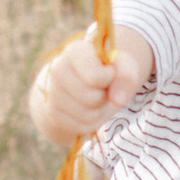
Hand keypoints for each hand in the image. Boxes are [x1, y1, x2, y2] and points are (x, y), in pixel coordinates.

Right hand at [29, 25, 154, 147]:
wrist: (84, 82)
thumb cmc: (106, 70)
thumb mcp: (122, 66)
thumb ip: (126, 76)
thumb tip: (117, 100)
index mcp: (74, 51)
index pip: (96, 77)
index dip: (109, 78)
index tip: (108, 71)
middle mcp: (57, 70)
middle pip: (92, 99)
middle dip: (105, 97)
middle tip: (103, 88)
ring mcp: (52, 93)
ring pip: (88, 116)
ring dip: (101, 111)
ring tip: (97, 98)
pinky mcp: (53, 114)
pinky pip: (82, 127)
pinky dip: (92, 122)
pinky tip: (89, 109)